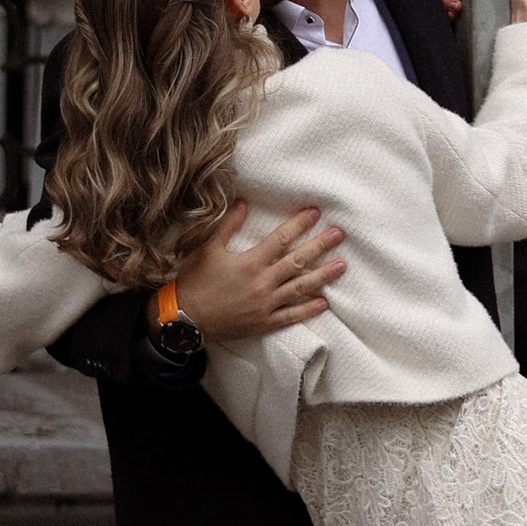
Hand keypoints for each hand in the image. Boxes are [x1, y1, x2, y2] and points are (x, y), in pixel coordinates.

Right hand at [172, 199, 342, 339]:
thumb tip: (243, 202)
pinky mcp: (264, 323)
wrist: (185, 320)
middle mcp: (262, 283)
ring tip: (341, 265)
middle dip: (320, 246)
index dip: (299, 224)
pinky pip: (291, 316)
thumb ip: (227, 226)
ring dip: (323, 276)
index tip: (315, 213)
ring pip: (300, 288)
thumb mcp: (207, 249)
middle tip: (339, 234)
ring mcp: (265, 305)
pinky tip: (324, 302)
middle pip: (297, 261)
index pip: (281, 239)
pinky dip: (308, 309)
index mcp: (249, 262)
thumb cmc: (194, 282)